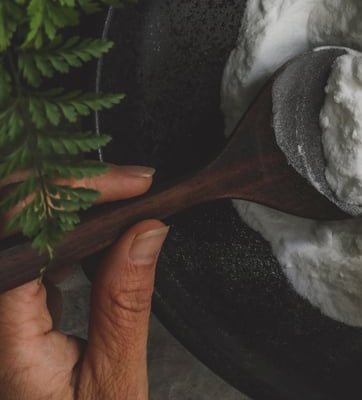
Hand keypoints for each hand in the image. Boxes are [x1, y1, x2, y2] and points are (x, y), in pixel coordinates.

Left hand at [0, 165, 166, 399]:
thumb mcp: (115, 382)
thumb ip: (125, 302)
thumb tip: (146, 231)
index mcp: (3, 334)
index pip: (20, 231)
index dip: (74, 191)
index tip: (133, 185)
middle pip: (10, 216)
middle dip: (71, 184)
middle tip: (135, 183)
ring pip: (17, 229)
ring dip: (70, 203)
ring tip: (126, 199)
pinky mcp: (8, 313)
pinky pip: (27, 253)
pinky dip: (66, 231)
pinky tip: (100, 236)